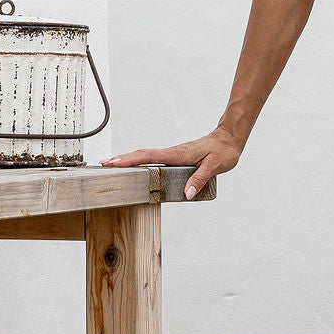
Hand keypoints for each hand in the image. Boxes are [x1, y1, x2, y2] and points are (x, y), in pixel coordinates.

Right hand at [100, 127, 242, 199]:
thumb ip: (200, 179)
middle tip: (104, 164)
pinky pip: (155, 158)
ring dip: (130, 159)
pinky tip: (136, 167)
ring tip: (113, 166)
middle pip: (143, 154)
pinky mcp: (176, 156)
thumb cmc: (223, 152)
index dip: (131, 159)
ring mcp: (174, 154)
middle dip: (123, 159)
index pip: (150, 156)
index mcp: (179, 154)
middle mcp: (173, 152)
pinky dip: (142, 160)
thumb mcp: (215, 166)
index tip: (114, 162)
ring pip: (147, 155)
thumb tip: (187, 193)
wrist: (229, 139)